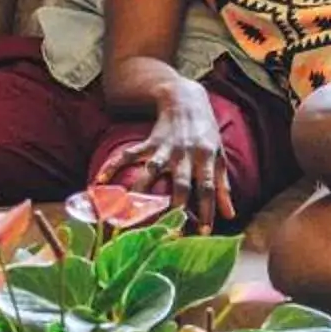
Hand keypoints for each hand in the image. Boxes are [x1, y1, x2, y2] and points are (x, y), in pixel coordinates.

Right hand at [92, 93, 234, 231]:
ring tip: (128, 213)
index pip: (207, 187)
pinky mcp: (148, 142)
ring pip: (151, 172)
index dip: (207, 209)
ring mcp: (164, 148)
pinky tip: (100, 180)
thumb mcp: (218, 155)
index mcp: (205, 157)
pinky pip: (128, 155)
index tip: (204, 232)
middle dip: (174, 207)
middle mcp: (184, 154)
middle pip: (179, 184)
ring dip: (140, 192)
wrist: (185, 99)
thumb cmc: (205, 131)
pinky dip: (113, 165)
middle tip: (167, 231)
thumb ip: (222, 186)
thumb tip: (230, 215)